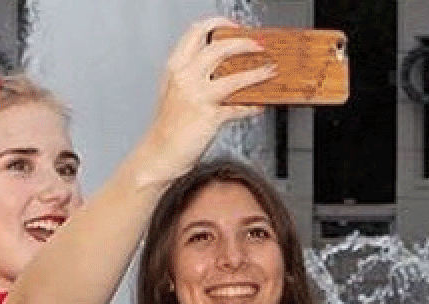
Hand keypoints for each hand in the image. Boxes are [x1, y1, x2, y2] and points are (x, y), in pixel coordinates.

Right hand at [140, 18, 275, 180]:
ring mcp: (197, 97)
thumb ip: (193, 75)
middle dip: (244, 43)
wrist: (159, 154)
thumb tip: (222, 67)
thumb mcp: (175, 92)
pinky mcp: (210, 117)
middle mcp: (185, 78)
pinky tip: (259, 105)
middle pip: (219, 47)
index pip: (196, 31)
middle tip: (258, 45)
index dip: (218, 24)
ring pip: (235, 76)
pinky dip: (252, 106)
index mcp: (175, 67)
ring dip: (257, 72)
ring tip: (269, 70)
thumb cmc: (168, 126)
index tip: (234, 27)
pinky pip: (238, 107)